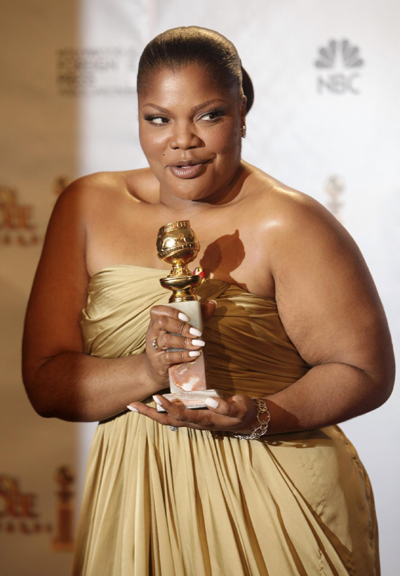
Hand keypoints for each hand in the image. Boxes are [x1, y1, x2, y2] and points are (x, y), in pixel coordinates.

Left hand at [127, 394, 258, 434]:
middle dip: (149, 414)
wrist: (247, 419)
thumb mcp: (239, 408)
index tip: (157, 397)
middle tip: (132, 405)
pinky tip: (153, 403)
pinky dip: (160, 410)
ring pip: (167, 419)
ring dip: (150, 413)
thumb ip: (226, 406)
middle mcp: (194, 422)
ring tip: (135, 406)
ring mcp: (193, 420)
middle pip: (166, 421)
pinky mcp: (193, 416)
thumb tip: (211, 400)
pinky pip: (173, 416)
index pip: (181, 415)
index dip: (168, 407)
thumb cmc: (242, 412)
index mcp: (204, 420)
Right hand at [143, 301, 215, 388]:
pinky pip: (168, 357)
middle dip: (181, 326)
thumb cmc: (173, 346)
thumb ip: (197, 317)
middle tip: (197, 333)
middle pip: (161, 323)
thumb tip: (212, 304)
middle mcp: (152, 333)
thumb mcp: (182, 331)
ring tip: (199, 344)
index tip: (187, 317)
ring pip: (165, 340)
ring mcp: (153, 348)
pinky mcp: (158, 363)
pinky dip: (183, 355)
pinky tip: (195, 354)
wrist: (158, 370)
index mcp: (156, 323)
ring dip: (184, 341)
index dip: (171, 311)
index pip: (157, 311)